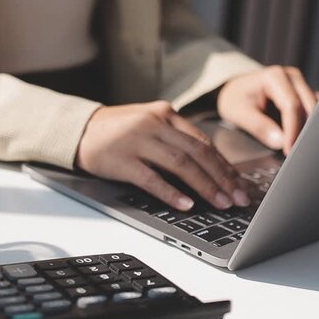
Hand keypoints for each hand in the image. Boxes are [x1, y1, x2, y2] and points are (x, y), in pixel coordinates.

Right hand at [76, 101, 249, 210]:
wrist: (79, 129)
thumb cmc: (118, 130)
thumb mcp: (149, 123)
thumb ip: (175, 138)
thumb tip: (208, 166)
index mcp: (165, 114)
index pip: (203, 141)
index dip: (224, 165)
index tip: (239, 184)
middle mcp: (155, 124)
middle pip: (197, 153)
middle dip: (222, 178)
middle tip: (238, 198)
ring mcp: (138, 141)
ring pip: (181, 165)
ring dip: (205, 187)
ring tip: (221, 203)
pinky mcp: (123, 160)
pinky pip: (152, 179)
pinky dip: (171, 193)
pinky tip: (186, 205)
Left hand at [217, 66, 318, 154]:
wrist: (234, 91)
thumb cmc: (235, 99)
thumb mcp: (239, 113)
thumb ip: (259, 127)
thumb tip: (280, 141)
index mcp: (274, 77)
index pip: (292, 106)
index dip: (292, 130)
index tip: (289, 148)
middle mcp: (291, 77)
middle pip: (308, 106)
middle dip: (304, 131)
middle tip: (297, 152)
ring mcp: (299, 84)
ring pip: (313, 108)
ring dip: (308, 128)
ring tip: (298, 147)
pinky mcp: (302, 93)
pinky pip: (311, 109)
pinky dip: (308, 124)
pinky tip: (300, 138)